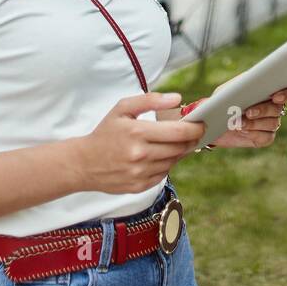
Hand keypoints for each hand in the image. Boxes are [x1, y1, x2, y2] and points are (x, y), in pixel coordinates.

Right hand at [78, 92, 205, 192]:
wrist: (84, 163)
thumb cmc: (105, 132)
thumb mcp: (122, 108)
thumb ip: (150, 99)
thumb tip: (177, 98)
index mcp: (137, 132)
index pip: (179, 132)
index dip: (196, 128)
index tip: (202, 124)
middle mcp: (140, 155)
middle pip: (180, 148)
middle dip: (190, 139)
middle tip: (193, 132)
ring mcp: (140, 173)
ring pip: (173, 161)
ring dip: (178, 152)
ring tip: (171, 142)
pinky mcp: (140, 186)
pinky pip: (164, 174)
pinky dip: (166, 164)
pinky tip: (158, 156)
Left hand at [204, 85, 286, 148]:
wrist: (212, 122)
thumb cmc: (222, 101)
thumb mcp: (227, 90)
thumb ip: (240, 85)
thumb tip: (251, 84)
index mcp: (269, 92)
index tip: (276, 97)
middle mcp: (274, 108)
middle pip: (278, 109)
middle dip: (263, 110)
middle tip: (249, 112)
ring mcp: (270, 124)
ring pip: (273, 123)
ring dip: (255, 123)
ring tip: (239, 123)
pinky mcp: (264, 138)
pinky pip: (267, 137)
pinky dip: (254, 133)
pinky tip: (243, 131)